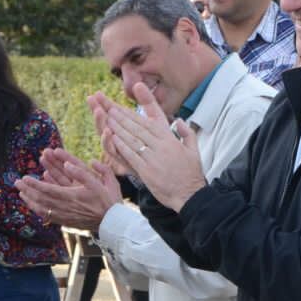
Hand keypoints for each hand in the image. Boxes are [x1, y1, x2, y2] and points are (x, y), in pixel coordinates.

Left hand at [16, 149, 122, 230]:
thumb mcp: (99, 183)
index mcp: (72, 196)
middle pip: (41, 199)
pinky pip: (48, 216)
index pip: (48, 190)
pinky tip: (33, 206)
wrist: (111, 222)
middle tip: (17, 183)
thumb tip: (67, 163)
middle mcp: (66, 207)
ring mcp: (65, 216)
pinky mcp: (66, 222)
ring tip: (21, 194)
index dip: (34, 184)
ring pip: (43, 209)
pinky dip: (38, 210)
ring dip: (30, 201)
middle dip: (28, 190)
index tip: (25, 178)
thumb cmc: (107, 201)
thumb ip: (82, 172)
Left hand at [95, 86, 206, 210]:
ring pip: (132, 138)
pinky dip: (121, 145)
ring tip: (105, 117)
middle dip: (120, 115)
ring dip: (117, 127)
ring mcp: (153, 157)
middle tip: (106, 105)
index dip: (133, 111)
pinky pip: (131, 155)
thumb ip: (187, 133)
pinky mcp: (147, 170)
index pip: (148, 121)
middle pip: (137, 126)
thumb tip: (181, 120)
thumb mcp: (194, 149)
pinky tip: (112, 138)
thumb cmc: (191, 173)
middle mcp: (161, 145)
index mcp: (170, 138)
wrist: (190, 195)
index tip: (122, 105)